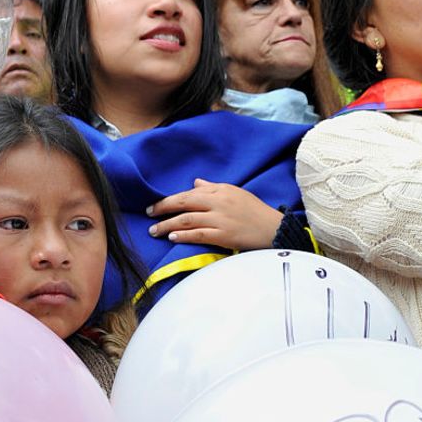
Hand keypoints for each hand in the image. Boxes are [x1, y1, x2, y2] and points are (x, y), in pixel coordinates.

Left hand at [146, 179, 282, 249]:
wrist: (273, 228)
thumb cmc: (254, 210)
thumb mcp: (235, 192)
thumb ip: (213, 187)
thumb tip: (195, 182)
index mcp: (220, 190)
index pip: (190, 193)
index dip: (170, 199)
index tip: (155, 205)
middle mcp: (218, 202)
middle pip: (184, 202)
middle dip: (163, 208)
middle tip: (149, 214)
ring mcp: (220, 219)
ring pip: (187, 220)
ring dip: (167, 225)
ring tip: (154, 231)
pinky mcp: (224, 235)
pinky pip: (198, 234)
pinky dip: (183, 236)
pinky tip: (172, 238)